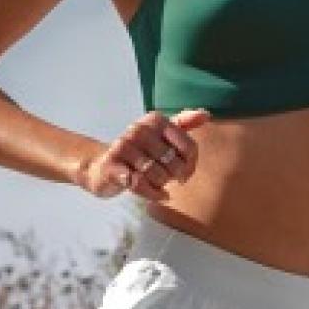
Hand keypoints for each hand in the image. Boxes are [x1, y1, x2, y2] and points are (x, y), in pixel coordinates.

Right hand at [81, 109, 210, 200]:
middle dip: (175, 175)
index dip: (191, 164)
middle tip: (170, 179)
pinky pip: (139, 184)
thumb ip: (184, 124)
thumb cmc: (140, 153)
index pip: (188, 147)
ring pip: (157, 174)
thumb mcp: (162, 135)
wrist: (103, 167)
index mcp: (155, 120)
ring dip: (161, 184)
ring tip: (159, 184)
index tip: (186, 171)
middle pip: (173, 162)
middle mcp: (138, 129)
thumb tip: (206, 113)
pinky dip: (152, 193)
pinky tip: (157, 195)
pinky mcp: (111, 166)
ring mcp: (122, 147)